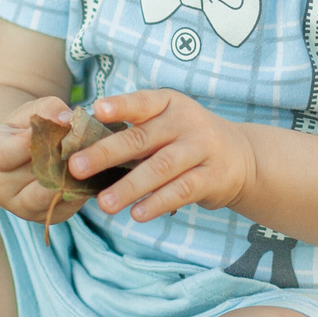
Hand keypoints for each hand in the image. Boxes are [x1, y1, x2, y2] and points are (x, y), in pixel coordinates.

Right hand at [0, 94, 88, 223]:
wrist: (16, 161)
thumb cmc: (22, 130)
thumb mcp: (29, 112)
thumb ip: (48, 110)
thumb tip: (69, 119)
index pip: (4, 154)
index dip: (26, 142)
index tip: (49, 127)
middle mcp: (2, 188)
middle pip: (34, 178)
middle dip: (60, 162)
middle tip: (84, 144)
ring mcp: (24, 208)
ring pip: (53, 195)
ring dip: (75, 177)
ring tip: (93, 158)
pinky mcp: (48, 217)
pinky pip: (69, 204)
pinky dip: (83, 188)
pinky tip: (94, 172)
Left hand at [72, 89, 257, 223]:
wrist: (241, 157)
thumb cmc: (185, 141)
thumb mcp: (165, 126)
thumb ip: (134, 133)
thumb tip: (82, 151)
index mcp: (168, 104)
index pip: (141, 102)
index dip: (119, 106)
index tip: (95, 111)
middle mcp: (186, 122)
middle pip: (142, 138)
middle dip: (106, 153)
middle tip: (76, 168)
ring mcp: (202, 148)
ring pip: (160, 168)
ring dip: (129, 187)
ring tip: (104, 204)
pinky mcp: (213, 176)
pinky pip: (181, 190)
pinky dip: (158, 202)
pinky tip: (137, 214)